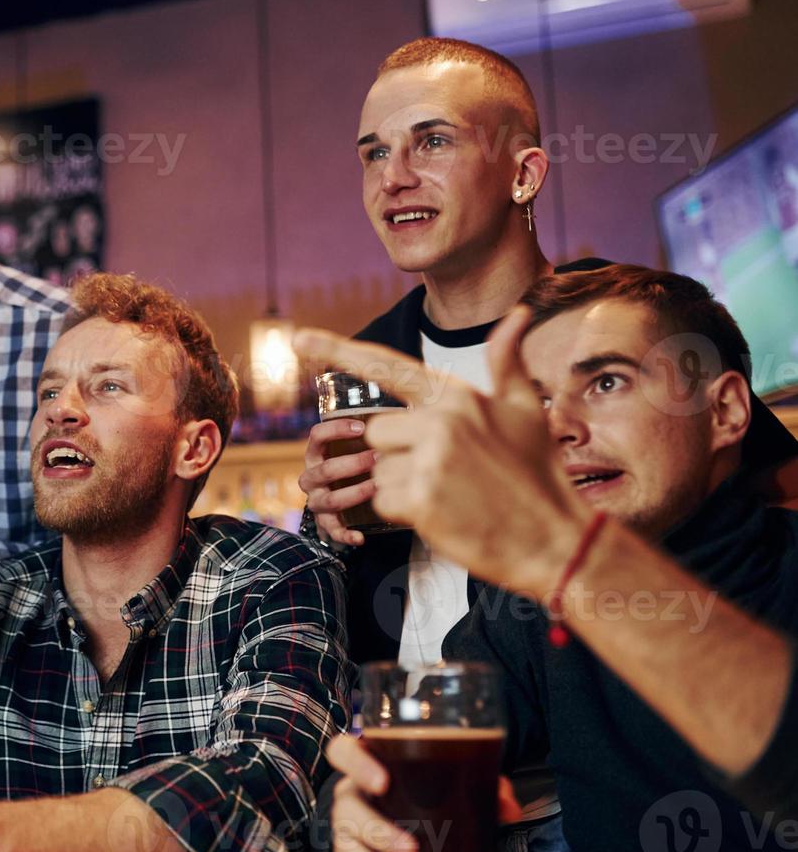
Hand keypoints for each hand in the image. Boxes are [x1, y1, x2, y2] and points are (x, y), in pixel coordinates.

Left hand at [294, 308, 588, 596]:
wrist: (554, 538)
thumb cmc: (537, 474)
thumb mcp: (524, 409)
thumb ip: (507, 359)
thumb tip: (516, 313)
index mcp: (458, 395)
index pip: (386, 366)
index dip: (337, 351)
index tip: (297, 339)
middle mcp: (440, 419)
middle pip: (375, 432)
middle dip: (399, 456)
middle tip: (448, 474)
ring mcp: (428, 459)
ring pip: (376, 467)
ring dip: (401, 486)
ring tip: (449, 494)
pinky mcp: (418, 497)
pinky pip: (380, 499)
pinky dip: (401, 511)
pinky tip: (442, 513)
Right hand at [298, 418, 379, 547]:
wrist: (343, 501)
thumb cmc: (359, 465)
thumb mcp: (359, 445)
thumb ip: (376, 429)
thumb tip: (409, 404)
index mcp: (317, 454)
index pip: (316, 436)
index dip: (336, 430)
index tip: (363, 428)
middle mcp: (312, 477)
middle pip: (323, 470)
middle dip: (351, 464)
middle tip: (378, 459)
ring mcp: (317, 501)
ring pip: (328, 500)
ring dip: (353, 494)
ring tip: (377, 488)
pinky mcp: (326, 523)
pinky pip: (331, 531)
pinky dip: (344, 535)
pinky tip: (361, 537)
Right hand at [325, 735, 519, 851]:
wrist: (417, 827)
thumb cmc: (432, 799)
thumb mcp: (458, 786)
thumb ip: (485, 788)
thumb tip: (509, 809)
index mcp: (370, 767)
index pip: (343, 751)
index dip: (355, 763)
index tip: (383, 782)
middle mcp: (351, 797)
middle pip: (347, 807)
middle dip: (377, 831)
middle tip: (412, 851)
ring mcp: (345, 831)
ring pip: (344, 846)